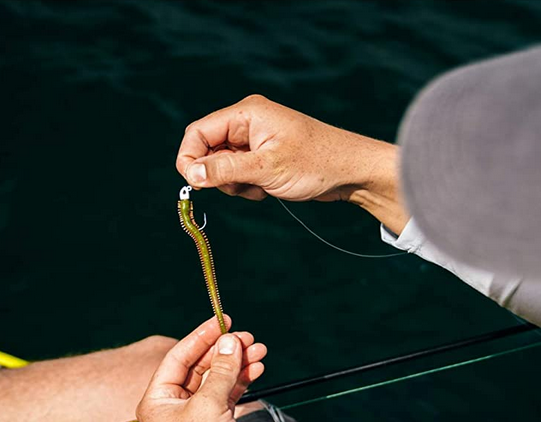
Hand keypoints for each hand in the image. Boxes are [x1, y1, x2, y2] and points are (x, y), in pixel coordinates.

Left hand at [136, 316, 267, 421]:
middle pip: (200, 367)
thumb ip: (221, 370)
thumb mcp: (210, 406)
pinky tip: (256, 371)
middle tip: (249, 338)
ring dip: (237, 366)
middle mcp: (173, 408)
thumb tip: (231, 342)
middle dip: (225, 352)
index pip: (179, 357)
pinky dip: (241, 383)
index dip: (202, 336)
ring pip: (216, 381)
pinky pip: (227, 397)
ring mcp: (194, 419)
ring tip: (260, 351)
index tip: (223, 320)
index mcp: (157, 400)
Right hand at [176, 95, 408, 232]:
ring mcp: (255, 140)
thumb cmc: (315, 163)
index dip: (190, 159)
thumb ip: (226, 169)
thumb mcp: (266, 168)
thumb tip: (191, 175)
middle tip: (243, 186)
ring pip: (223, 166)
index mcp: (246, 114)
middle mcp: (248, 123)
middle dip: (219, 175)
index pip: (198, 132)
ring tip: (262, 187)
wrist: (351, 171)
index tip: (195, 185)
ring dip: (235, 184)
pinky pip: (239, 174)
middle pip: (207, 151)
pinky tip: (269, 189)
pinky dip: (247, 186)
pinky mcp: (263, 156)